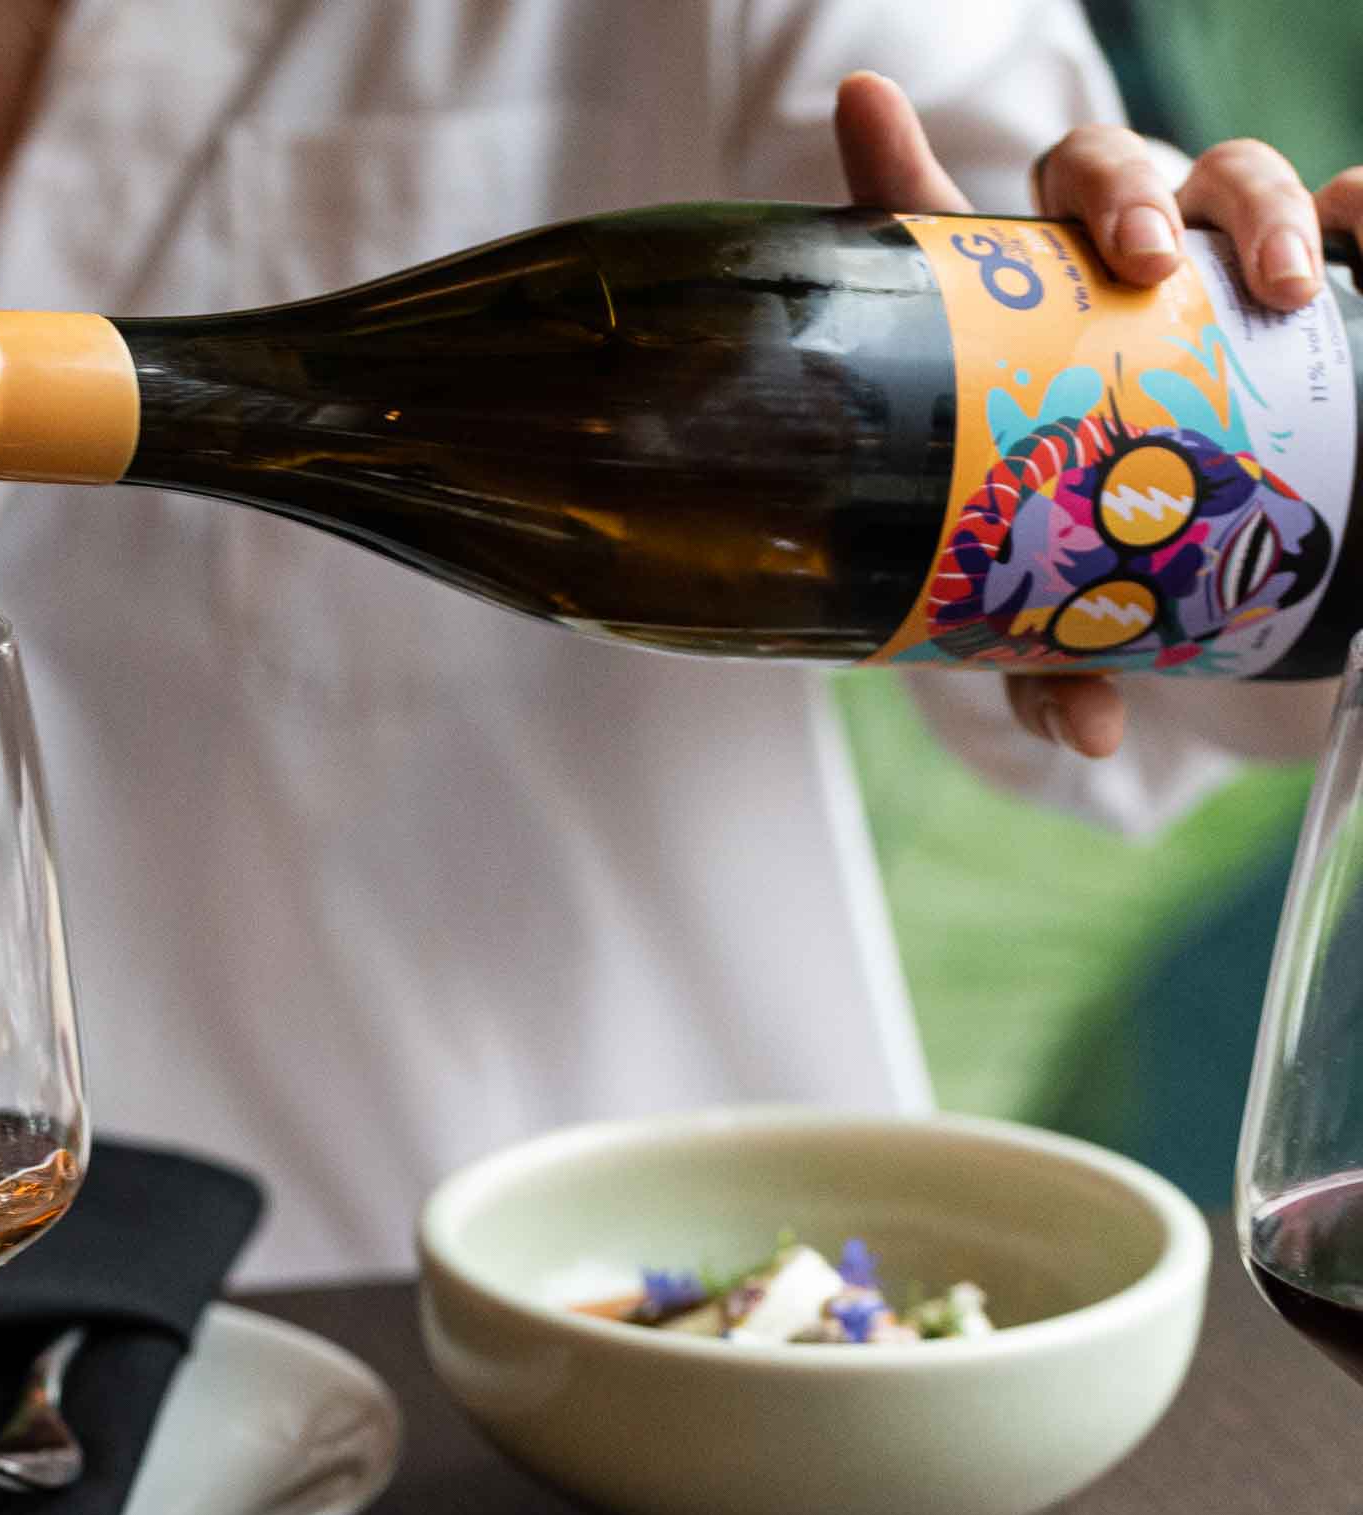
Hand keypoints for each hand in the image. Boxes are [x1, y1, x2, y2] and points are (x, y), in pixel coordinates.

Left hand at [835, 71, 1359, 759]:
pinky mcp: (1284, 283)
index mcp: (1005, 318)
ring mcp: (1200, 263)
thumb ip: (1052, 666)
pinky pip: (1339, 213)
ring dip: (1254, 203)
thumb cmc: (1080, 562)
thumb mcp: (1052, 621)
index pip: (932, 223)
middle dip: (1125, 189)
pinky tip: (1359, 221)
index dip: (893, 164)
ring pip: (1223, 176)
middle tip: (1141, 258)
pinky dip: (1355, 205)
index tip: (867, 112)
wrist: (1189, 550)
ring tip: (1279, 276)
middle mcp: (1099, 267)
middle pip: (1100, 169)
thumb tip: (1093, 735)